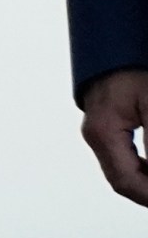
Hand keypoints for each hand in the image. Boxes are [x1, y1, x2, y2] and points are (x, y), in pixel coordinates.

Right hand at [80, 68, 147, 206]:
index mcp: (101, 132)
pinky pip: (123, 159)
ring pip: (122, 172)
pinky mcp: (106, 127)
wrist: (117, 45)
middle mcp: (95, 135)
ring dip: (145, 181)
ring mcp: (98, 131)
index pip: (125, 181)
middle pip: (122, 181)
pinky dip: (142, 169)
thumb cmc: (132, 67)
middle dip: (146, 192)